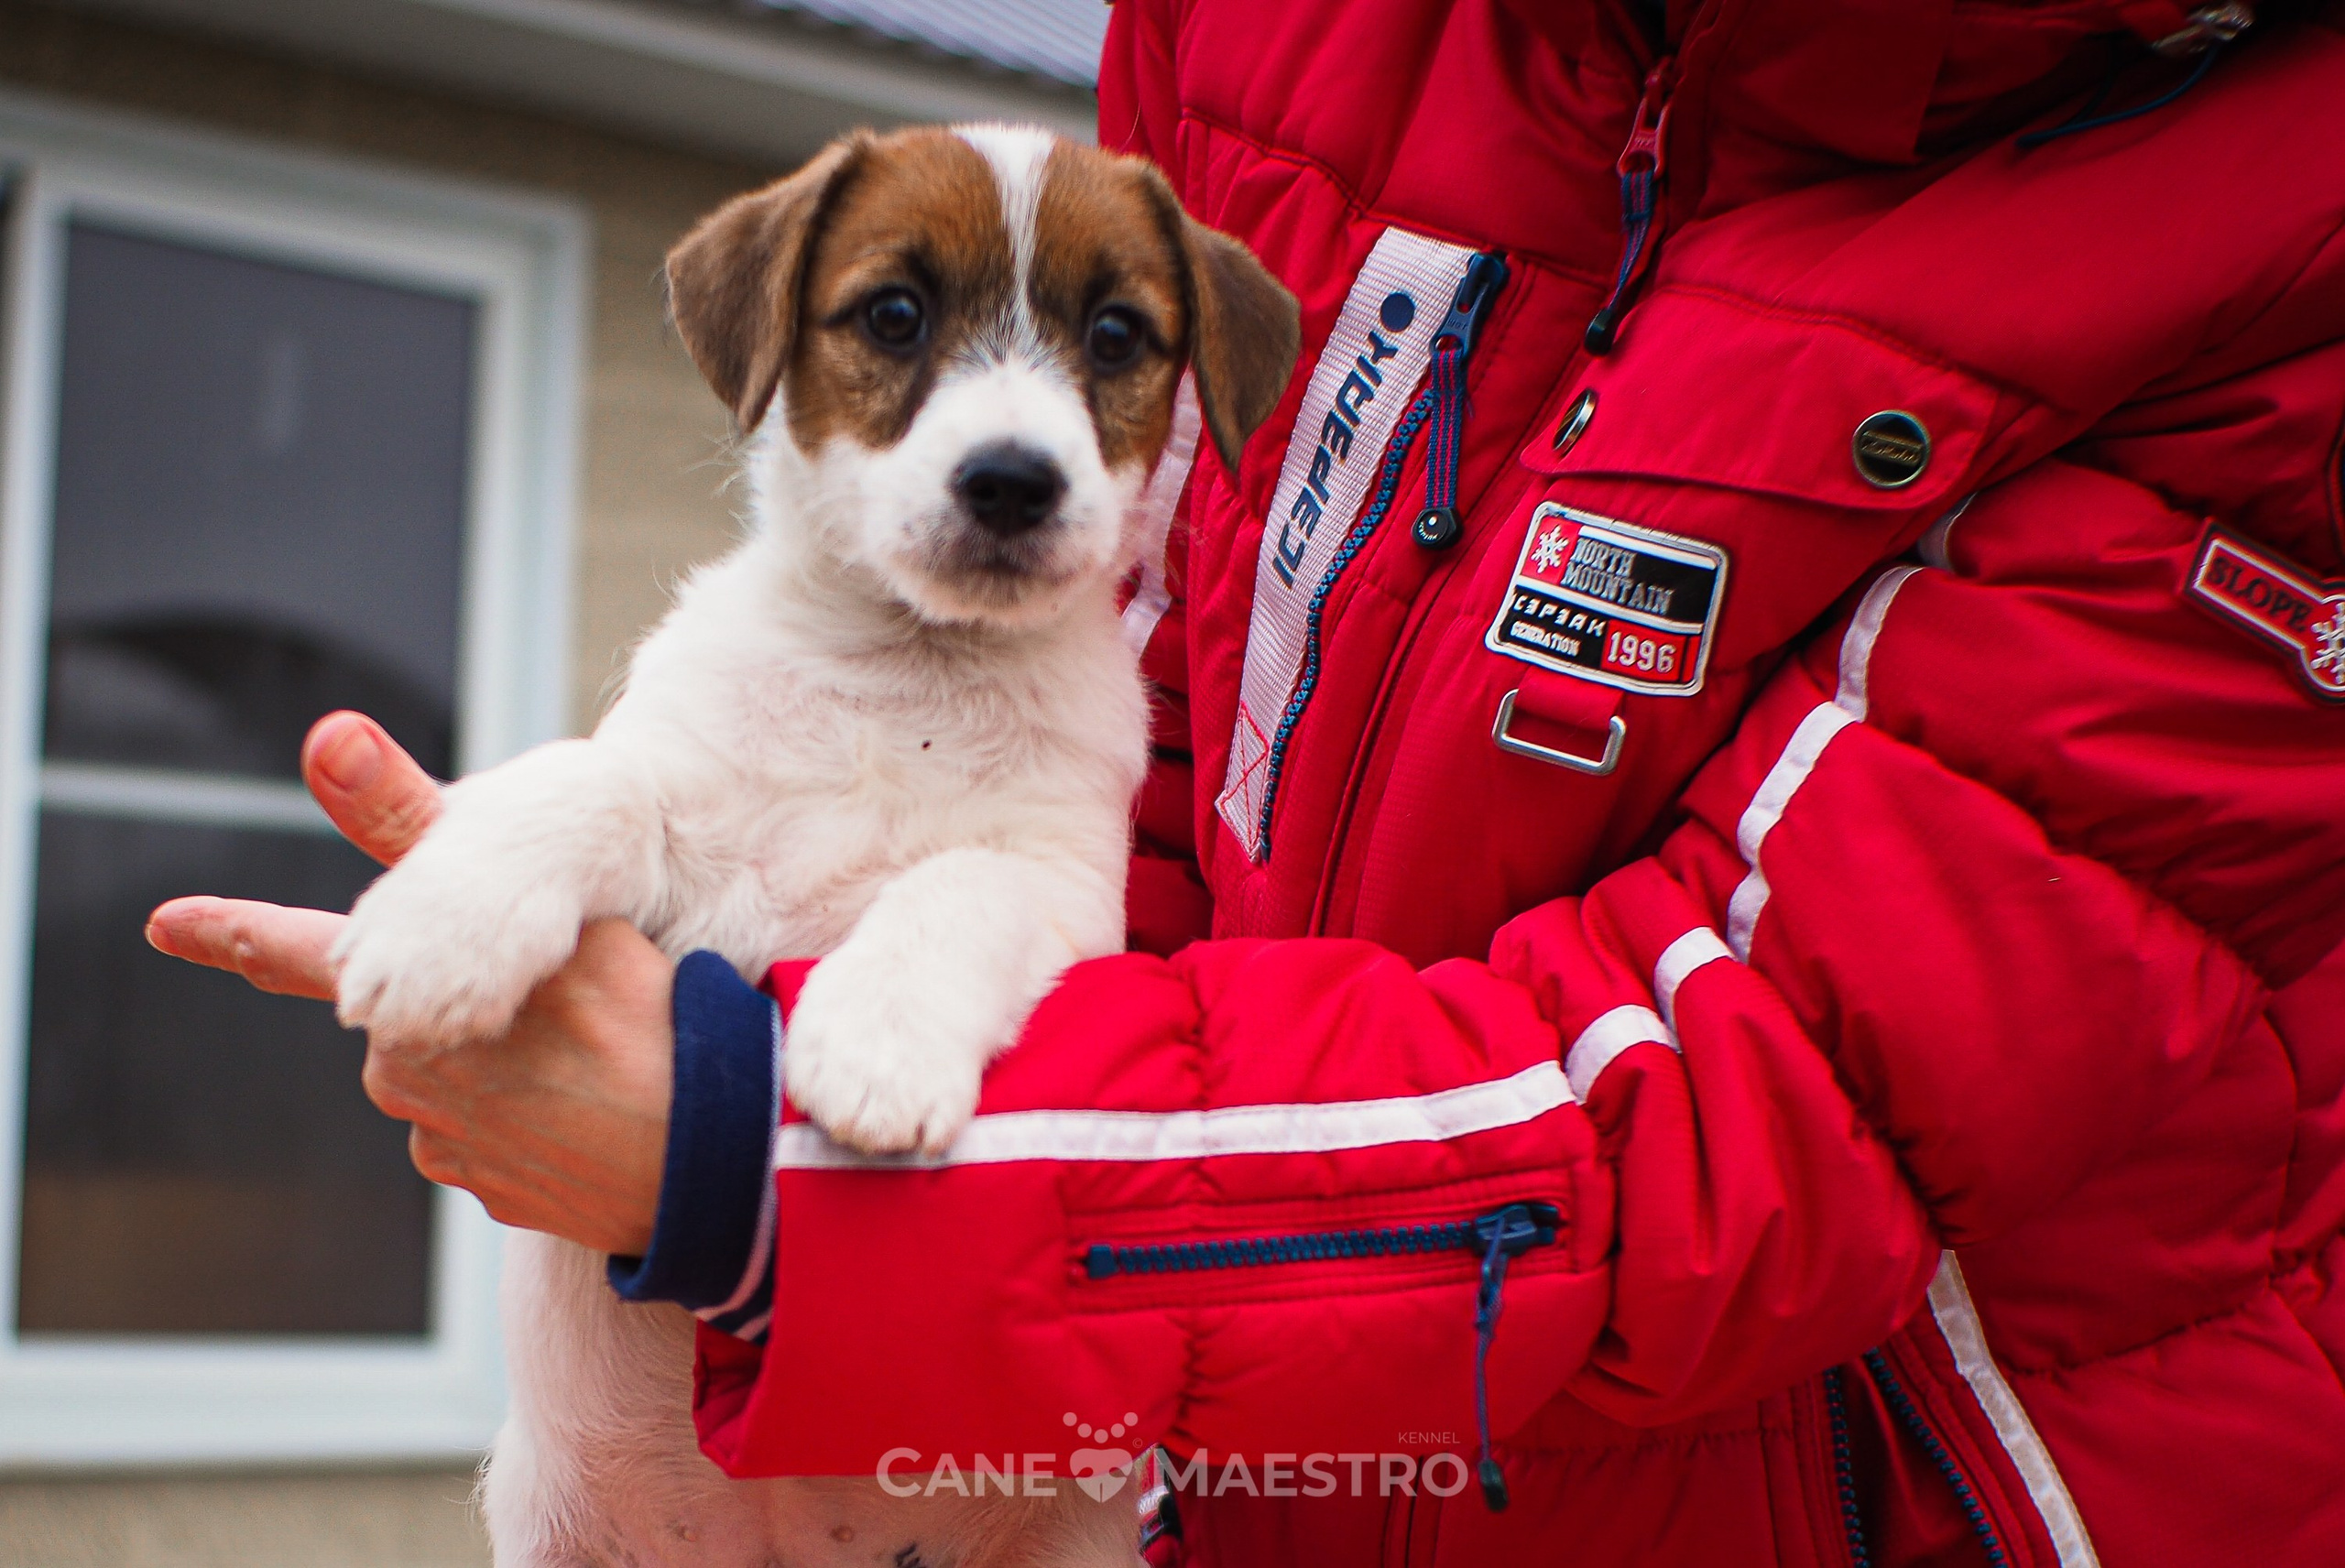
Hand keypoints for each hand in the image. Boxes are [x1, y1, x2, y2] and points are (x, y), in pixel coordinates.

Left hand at [146, 713, 671, 1254]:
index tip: (165, 922)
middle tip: (579, 1002)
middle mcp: (403, 1076)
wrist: (718, 1165)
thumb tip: (329, 738)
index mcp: (408, 1004)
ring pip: (458, 1070)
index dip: (232, 933)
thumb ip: (423, 829)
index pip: (304, 953)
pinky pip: (494, 1130)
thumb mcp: (547, 902)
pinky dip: (535, 1111)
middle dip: (471, 996)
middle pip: (415, 1008)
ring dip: (513, 1056)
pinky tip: (595, 1101)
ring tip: (601, 1052)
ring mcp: (443, 1142)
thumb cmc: (653, 1025)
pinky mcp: (487, 1188)